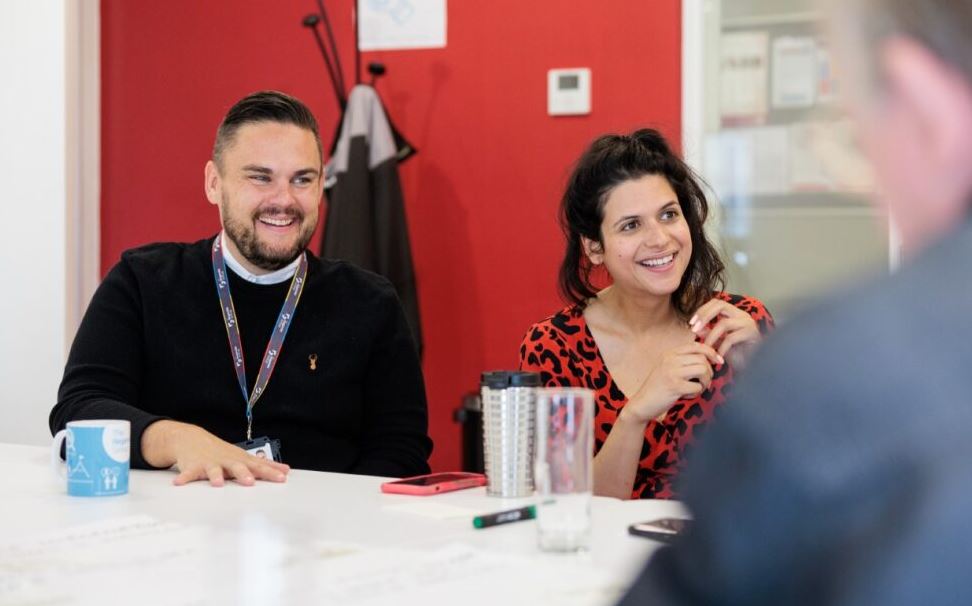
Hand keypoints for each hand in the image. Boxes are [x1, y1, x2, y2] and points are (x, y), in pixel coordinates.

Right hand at [141, 420, 289, 486]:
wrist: (191, 438)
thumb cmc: (222, 452)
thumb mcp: (243, 457)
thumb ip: (264, 466)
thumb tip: (286, 470)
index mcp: (240, 460)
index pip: (258, 466)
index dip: (270, 472)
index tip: (282, 477)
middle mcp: (226, 460)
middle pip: (237, 467)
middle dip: (244, 474)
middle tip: (250, 482)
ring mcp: (210, 462)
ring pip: (213, 470)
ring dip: (216, 475)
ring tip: (218, 483)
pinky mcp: (193, 466)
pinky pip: (188, 473)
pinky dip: (185, 478)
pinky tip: (180, 483)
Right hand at [625, 342, 722, 423]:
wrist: (641, 404)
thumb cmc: (657, 388)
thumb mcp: (667, 369)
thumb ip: (683, 361)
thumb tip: (708, 358)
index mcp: (669, 354)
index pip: (696, 345)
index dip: (711, 352)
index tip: (719, 361)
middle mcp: (670, 360)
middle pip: (702, 358)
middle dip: (709, 371)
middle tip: (705, 382)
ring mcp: (671, 372)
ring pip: (703, 370)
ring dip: (705, 381)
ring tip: (697, 388)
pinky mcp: (674, 386)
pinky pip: (698, 386)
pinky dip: (696, 393)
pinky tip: (687, 396)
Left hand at [689, 298, 761, 368]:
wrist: (756, 366)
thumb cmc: (737, 353)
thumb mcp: (719, 341)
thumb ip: (708, 333)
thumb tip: (695, 328)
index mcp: (734, 313)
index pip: (716, 302)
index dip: (702, 310)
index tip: (691, 323)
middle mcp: (742, 314)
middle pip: (720, 305)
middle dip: (704, 316)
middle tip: (694, 329)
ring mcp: (748, 323)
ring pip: (724, 323)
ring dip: (711, 337)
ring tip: (705, 348)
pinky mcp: (752, 334)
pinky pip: (731, 338)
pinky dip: (721, 348)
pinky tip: (718, 356)